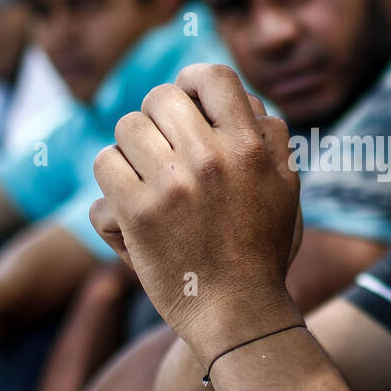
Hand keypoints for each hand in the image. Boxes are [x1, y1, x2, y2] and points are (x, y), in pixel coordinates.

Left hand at [90, 64, 302, 365]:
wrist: (236, 312)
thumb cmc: (262, 247)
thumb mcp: (285, 186)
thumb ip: (269, 137)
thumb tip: (243, 99)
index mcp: (250, 147)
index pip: (211, 77)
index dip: (191, 83)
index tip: (186, 103)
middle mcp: (211, 159)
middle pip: (160, 98)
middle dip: (156, 120)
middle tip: (164, 151)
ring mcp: (172, 185)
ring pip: (126, 128)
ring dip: (131, 151)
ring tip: (147, 178)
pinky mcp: (137, 213)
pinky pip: (104, 165)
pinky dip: (112, 185)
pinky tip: (130, 205)